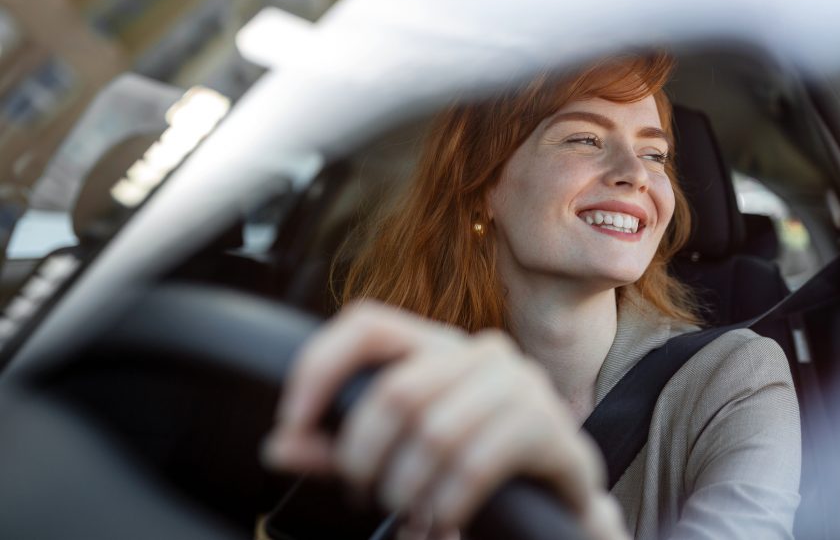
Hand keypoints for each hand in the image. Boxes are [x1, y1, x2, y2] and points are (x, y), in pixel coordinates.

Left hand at [263, 300, 627, 539]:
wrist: (555, 503)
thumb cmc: (471, 472)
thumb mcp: (396, 457)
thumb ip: (340, 450)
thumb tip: (280, 446)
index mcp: (437, 347)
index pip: (367, 324)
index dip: (319, 367)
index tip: (292, 423)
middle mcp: (480, 352)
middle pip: (396, 391)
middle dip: (364, 456)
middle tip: (363, 494)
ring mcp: (520, 384)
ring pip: (435, 431)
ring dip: (407, 489)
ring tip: (408, 515)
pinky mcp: (548, 427)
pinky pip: (477, 463)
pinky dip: (447, 504)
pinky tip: (443, 522)